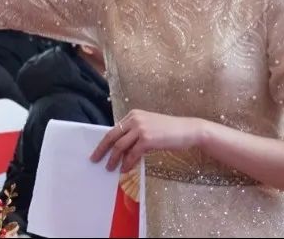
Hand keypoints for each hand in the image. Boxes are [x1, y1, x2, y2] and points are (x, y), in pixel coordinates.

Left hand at [90, 110, 205, 173]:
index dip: (104, 142)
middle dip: (102, 149)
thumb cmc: (169, 131)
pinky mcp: (147, 139)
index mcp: (133, 115)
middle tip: (94, 159)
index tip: (98, 151)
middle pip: (112, 136)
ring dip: (113, 159)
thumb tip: (121, 149)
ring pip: (120, 146)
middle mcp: (134, 119)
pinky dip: (127, 163)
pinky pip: (132, 153)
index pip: (114, 129)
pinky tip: (125, 169)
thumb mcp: (148, 127)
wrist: (188, 130)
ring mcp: (141, 128)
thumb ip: (135, 133)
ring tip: (110, 168)